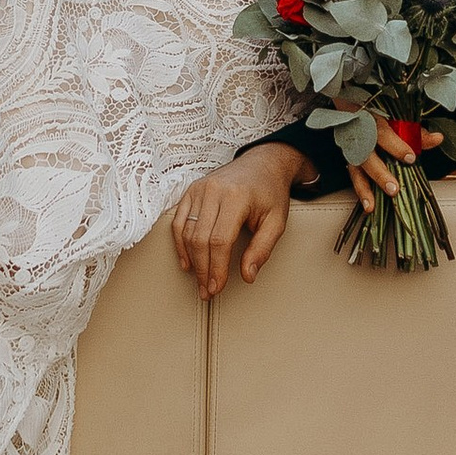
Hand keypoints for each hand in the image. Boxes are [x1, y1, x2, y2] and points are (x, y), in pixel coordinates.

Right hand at [169, 141, 310, 295]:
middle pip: (200, 239)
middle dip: (203, 269)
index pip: (220, 240)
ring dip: (191, 260)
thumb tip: (247, 276)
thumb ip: (262, 249)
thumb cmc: (270, 193)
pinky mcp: (192, 190)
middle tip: (207, 291)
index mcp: (236, 197)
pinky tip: (187, 262)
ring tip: (199, 281)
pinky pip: (179, 221)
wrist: (263, 163)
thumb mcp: (277, 221)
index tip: (216, 287)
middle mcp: (214, 191)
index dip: (216, 268)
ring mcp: (199, 189)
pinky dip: (180, 243)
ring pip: (187, 232)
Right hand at [344, 125, 417, 215]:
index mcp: (375, 123)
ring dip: (366, 188)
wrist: (362, 118)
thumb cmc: (386, 122)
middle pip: (368, 156)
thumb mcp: (403, 125)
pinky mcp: (352, 164)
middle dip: (380, 173)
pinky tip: (369, 206)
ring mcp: (354, 151)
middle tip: (393, 188)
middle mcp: (362, 137)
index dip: (396, 146)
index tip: (410, 158)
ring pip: (358, 170)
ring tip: (374, 204)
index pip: (384, 134)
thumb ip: (419, 134)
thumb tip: (437, 138)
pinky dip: (362, 193)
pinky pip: (355, 179)